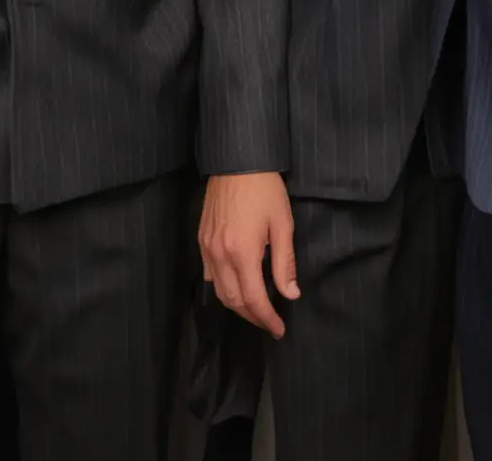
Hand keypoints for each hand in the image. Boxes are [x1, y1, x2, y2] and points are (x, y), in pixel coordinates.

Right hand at [198, 172, 299, 337]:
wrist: (236, 161)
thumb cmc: (265, 189)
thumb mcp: (282, 224)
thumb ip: (285, 262)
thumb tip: (290, 294)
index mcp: (243, 252)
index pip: (254, 299)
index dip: (267, 319)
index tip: (279, 330)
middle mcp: (220, 255)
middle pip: (233, 301)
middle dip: (252, 317)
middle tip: (269, 322)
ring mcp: (207, 247)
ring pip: (219, 291)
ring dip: (237, 306)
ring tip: (255, 309)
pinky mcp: (201, 239)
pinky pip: (209, 275)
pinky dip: (223, 288)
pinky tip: (236, 286)